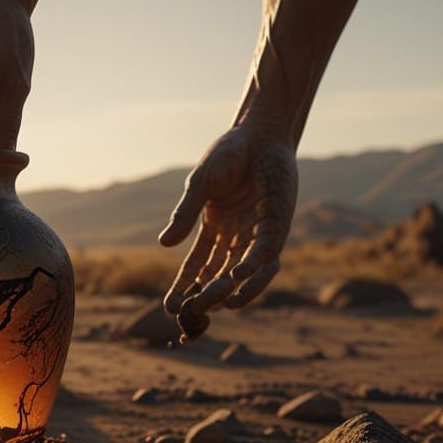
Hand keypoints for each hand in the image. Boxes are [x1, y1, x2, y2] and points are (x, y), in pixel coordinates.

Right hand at [158, 123, 297, 336]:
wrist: (260, 134)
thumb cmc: (228, 155)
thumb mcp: (199, 185)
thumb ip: (185, 214)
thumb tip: (164, 244)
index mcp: (213, 230)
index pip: (196, 268)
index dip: (183, 288)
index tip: (169, 308)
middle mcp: (235, 237)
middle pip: (218, 276)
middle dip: (205, 295)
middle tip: (191, 308)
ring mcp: (256, 233)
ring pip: (244, 273)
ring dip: (233, 289)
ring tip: (220, 301)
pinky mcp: (278, 224)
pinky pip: (265, 252)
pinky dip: (253, 265)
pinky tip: (238, 273)